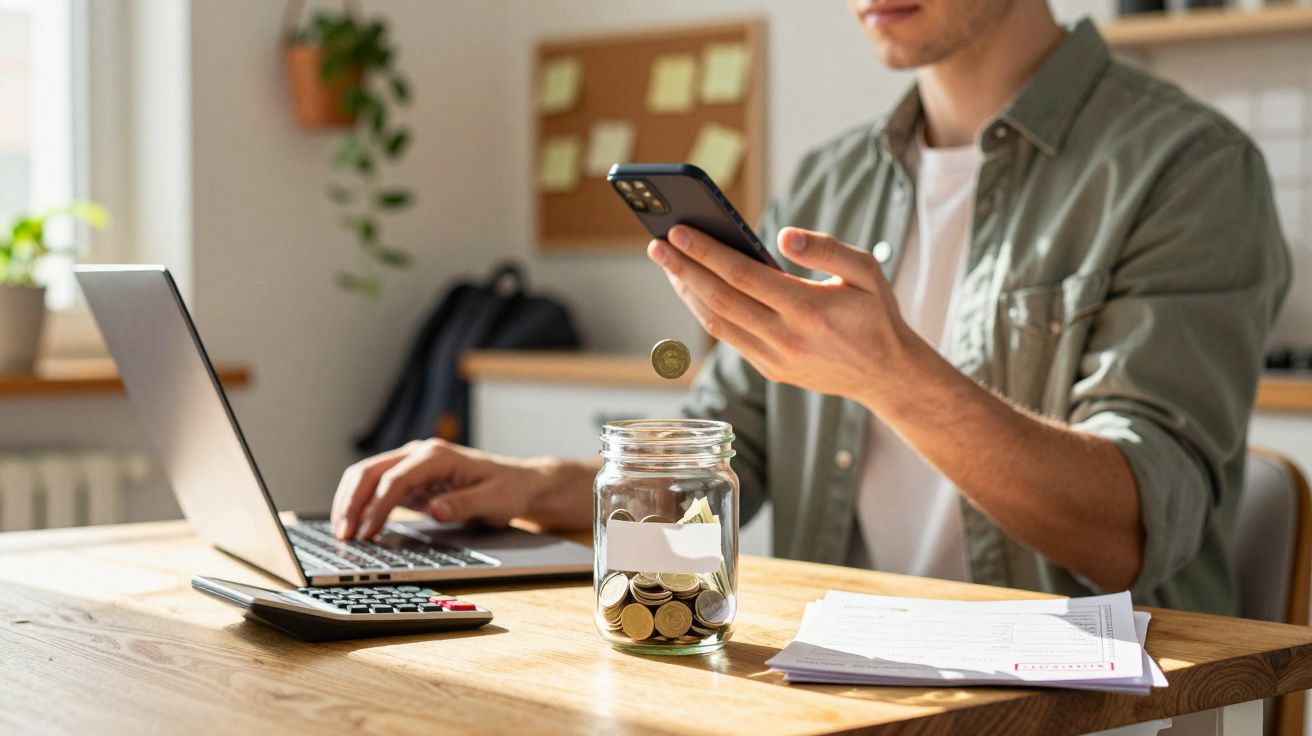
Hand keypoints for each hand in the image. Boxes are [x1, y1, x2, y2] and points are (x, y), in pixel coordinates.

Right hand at [330, 439, 592, 539]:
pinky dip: (361, 503)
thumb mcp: (494, 501)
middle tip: (342, 534)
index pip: (395, 479)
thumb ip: (464, 504)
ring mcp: (412, 464)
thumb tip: (435, 510)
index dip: (377, 507)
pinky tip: (354, 524)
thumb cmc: (508, 490)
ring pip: (367, 476)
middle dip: (351, 502)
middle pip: (371, 471)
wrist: (519, 482)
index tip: (367, 533)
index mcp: (438, 456)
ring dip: (350, 501)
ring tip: (341, 532)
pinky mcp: (411, 478)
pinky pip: (377, 486)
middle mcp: (420, 454)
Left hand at [647, 225, 923, 408]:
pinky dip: (706, 312)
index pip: (743, 275)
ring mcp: (775, 359)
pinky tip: (695, 288)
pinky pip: (729, 338)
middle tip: (657, 244)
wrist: (887, 375)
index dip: (706, 252)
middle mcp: (787, 338)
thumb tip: (783, 236)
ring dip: (688, 292)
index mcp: (808, 309)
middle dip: (683, 269)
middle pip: (720, 299)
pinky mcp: (770, 371)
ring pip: (718, 323)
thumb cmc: (876, 315)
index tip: (679, 231)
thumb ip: (827, 250)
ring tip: (669, 263)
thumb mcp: (868, 272)